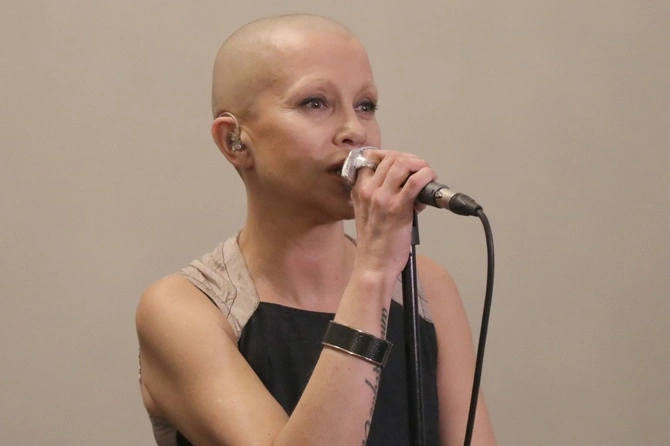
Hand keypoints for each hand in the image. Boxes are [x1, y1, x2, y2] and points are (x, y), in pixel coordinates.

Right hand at [350, 150, 436, 276]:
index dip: (392, 156)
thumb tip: (407, 185)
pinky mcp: (398, 208)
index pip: (373, 159)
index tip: (404, 164)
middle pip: (391, 158)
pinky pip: (415, 181)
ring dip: (419, 164)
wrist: (374, 264)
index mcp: (360, 191)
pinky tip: (430, 180)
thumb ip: (380, 196)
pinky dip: (426, 175)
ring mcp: (382, 198)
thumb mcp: (367, 213)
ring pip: (402, 164)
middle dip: (410, 159)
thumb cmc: (375, 244)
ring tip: (427, 174)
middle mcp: (369, 191)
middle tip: (420, 168)